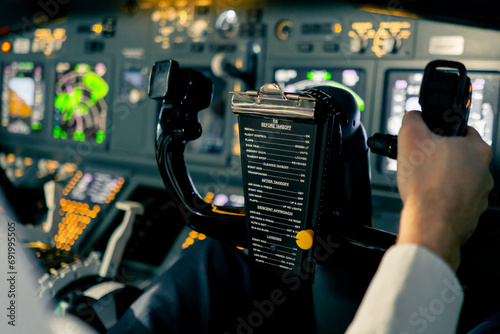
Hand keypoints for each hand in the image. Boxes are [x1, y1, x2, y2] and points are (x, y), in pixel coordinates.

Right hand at [396, 111, 493, 269]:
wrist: (431, 222)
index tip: (429, 138)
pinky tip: (427, 200)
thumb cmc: (427, 185)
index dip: (442, 132)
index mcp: (477, 149)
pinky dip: (442, 199)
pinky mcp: (471, 213)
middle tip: (421, 162)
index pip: (462, 130)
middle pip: (459, 157)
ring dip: (442, 180)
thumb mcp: (410, 138)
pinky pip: (455, 200)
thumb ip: (412, 120)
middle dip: (439, 158)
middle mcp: (484, 171)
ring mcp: (479, 195)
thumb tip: (413, 115)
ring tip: (422, 183)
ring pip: (458, 180)